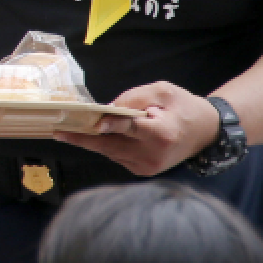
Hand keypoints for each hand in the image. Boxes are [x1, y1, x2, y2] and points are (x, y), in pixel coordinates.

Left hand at [53, 80, 220, 174]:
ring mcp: (148, 167)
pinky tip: (93, 135)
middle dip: (83, 137)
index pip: (131, 128)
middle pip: (111, 145)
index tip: (93, 121)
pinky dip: (105, 146)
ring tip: (67, 130)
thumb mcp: (162, 91)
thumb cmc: (183, 107)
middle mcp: (153, 154)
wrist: (206, 133)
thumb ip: (133, 98)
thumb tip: (106, 109)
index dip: (111, 124)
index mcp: (162, 132)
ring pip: (110, 152)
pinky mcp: (144, 171)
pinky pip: (116, 156)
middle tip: (57, 131)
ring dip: (91, 141)